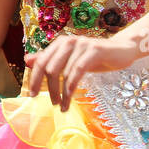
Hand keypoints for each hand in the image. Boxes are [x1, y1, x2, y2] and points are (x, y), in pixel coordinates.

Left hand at [24, 34, 144, 110]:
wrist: (122, 50)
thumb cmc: (94, 57)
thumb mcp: (70, 60)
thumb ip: (50, 59)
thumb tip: (27, 60)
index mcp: (60, 43)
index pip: (40, 62)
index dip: (34, 79)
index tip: (31, 95)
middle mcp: (68, 41)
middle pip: (49, 68)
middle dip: (47, 88)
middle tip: (51, 103)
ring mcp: (81, 44)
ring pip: (64, 72)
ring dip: (61, 93)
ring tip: (62, 106)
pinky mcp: (94, 50)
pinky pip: (77, 71)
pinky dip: (71, 88)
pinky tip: (70, 99)